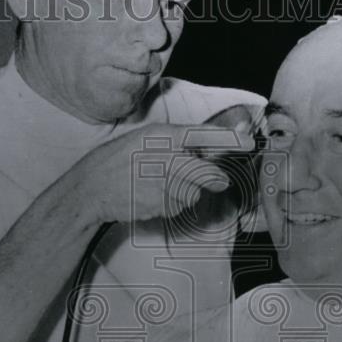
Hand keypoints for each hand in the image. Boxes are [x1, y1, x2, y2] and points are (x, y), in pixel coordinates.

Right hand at [73, 122, 255, 224]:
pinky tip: (153, 196)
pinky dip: (172, 204)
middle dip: (213, 179)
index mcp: (161, 135)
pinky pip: (178, 206)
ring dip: (186, 192)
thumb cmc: (121, 160)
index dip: (230, 139)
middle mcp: (163, 157)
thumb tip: (214, 155)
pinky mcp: (156, 204)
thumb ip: (180, 145)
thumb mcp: (148, 140)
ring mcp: (159, 183)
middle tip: (217, 180)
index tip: (250, 142)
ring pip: (193, 192)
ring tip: (162, 185)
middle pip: (205, 173)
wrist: (91, 188)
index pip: (203, 134)